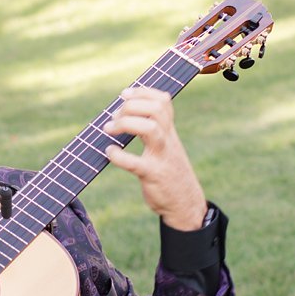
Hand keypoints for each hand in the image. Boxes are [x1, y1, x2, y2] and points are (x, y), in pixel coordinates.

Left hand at [103, 86, 207, 231]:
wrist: (185, 203)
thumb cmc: (169, 172)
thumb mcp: (166, 146)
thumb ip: (153, 129)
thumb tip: (123, 113)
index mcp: (169, 131)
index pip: (163, 101)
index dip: (143, 92)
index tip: (124, 94)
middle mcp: (168, 140)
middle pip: (156, 109)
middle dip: (131, 106)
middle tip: (113, 117)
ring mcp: (162, 157)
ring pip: (151, 128)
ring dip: (126, 123)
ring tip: (109, 129)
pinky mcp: (154, 176)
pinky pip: (136, 163)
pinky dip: (119, 156)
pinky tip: (109, 152)